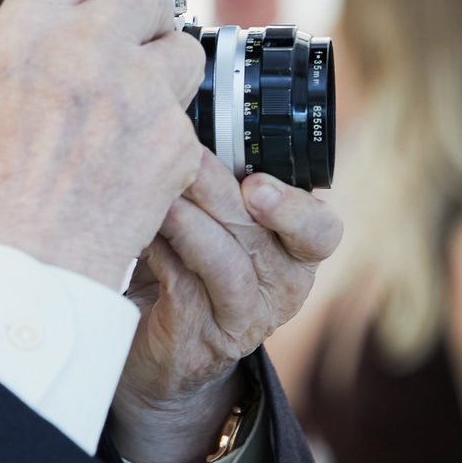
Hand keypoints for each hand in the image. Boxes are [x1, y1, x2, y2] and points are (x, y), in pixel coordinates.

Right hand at [0, 0, 205, 284]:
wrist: (25, 267)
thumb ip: (21, 45)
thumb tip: (46, 18)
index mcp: (27, 32)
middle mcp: (86, 48)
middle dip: (142, 1)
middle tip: (129, 29)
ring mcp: (138, 92)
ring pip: (182, 45)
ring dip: (164, 66)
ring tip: (133, 102)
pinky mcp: (175, 138)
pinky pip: (184, 114)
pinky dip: (166, 132)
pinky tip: (133, 159)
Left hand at [110, 152, 341, 462]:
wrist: (158, 349)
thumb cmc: (187, 265)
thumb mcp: (215, 220)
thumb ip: (219, 179)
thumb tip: (183, 113)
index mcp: (297, 250)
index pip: (321, 229)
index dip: (293, 207)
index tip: (255, 185)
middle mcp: (284, 287)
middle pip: (261, 234)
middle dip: (215, 190)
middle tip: (178, 158)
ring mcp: (245, 319)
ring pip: (226, 264)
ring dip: (188, 223)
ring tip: (157, 195)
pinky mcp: (204, 340)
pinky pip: (186, 289)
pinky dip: (162, 254)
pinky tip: (140, 230)